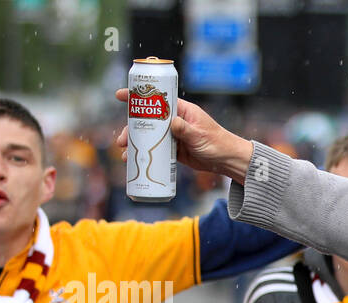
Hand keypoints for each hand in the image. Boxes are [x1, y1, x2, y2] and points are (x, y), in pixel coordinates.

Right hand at [115, 88, 253, 182]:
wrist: (227, 161)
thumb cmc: (217, 143)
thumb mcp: (200, 135)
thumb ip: (185, 129)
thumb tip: (172, 123)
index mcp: (181, 111)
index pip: (156, 100)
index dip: (138, 97)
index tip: (121, 96)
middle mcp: (174, 121)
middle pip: (148, 121)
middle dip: (132, 129)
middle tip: (122, 140)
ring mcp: (173, 136)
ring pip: (149, 136)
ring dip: (136, 144)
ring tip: (125, 154)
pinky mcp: (174, 150)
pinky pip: (156, 150)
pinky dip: (145, 154)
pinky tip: (134, 160)